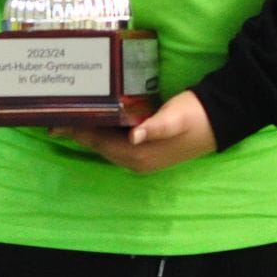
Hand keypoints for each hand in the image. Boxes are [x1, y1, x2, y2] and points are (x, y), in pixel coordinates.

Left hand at [61, 91, 215, 172]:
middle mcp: (136, 161)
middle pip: (99, 146)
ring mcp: (141, 158)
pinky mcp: (147, 149)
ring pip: (106, 145)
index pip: (99, 143)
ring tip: (73, 116)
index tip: (56, 122)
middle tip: (58, 116)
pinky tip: (100, 120)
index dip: (77, 132)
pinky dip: (104, 131)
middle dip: (79, 132)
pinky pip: (116, 142)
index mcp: (138, 155)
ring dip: (90, 132)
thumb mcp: (174, 118)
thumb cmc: (194, 115)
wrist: (220, 119)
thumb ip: (155, 127)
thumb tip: (135, 137)